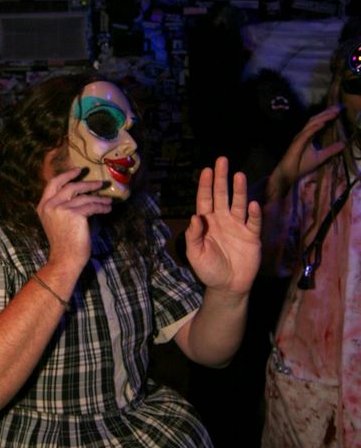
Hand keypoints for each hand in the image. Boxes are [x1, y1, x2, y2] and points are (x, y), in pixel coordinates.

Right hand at [36, 167, 112, 269]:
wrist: (65, 259)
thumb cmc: (63, 243)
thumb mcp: (57, 220)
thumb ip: (63, 206)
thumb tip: (83, 193)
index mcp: (43, 206)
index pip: (53, 183)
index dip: (66, 175)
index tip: (78, 171)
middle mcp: (50, 205)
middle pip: (71, 186)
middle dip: (87, 184)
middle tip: (99, 183)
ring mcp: (61, 209)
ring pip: (84, 197)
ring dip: (99, 198)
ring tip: (108, 201)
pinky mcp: (74, 214)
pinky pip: (92, 206)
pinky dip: (101, 207)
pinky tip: (107, 209)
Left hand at [185, 157, 261, 294]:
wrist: (228, 287)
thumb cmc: (209, 269)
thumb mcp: (195, 254)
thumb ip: (193, 236)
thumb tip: (195, 216)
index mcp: (207, 222)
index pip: (205, 199)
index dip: (206, 185)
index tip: (207, 170)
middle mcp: (223, 219)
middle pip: (222, 195)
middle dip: (221, 179)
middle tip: (222, 160)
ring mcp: (238, 226)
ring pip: (239, 204)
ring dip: (239, 190)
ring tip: (239, 175)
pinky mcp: (252, 236)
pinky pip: (253, 222)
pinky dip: (254, 213)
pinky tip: (252, 203)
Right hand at [267, 105, 344, 199]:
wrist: (288, 174)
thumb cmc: (301, 165)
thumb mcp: (320, 157)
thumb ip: (331, 150)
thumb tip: (343, 144)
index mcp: (308, 136)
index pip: (318, 122)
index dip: (327, 115)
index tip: (338, 110)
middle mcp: (303, 134)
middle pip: (315, 120)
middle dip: (326, 113)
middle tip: (338, 108)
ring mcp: (299, 138)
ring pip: (311, 124)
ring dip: (322, 118)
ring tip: (333, 113)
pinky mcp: (296, 144)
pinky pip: (306, 134)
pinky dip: (314, 128)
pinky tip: (322, 124)